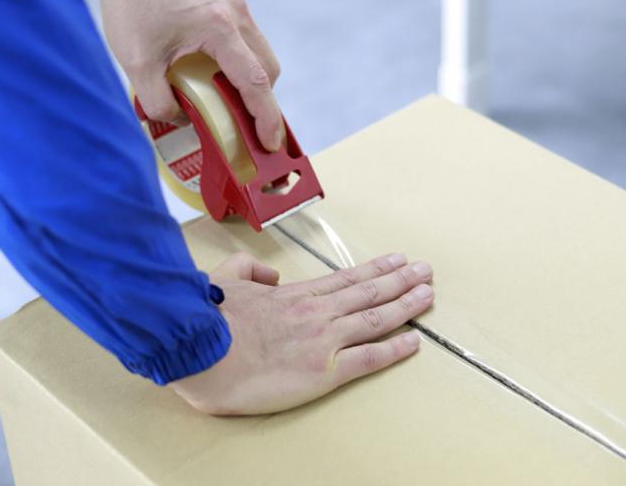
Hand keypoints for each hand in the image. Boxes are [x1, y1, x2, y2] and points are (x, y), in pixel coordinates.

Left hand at [93, 0, 282, 150]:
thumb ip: (158, 101)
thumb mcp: (135, 62)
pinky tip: (218, 80)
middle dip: (262, 105)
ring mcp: (235, 6)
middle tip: (248, 133)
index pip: (254, 82)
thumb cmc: (130, 3)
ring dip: (252, 84)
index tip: (271, 144)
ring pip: (260, 55)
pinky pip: (247, 42)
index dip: (266, 118)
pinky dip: (242, 66)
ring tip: (232, 109)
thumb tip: (182, 121)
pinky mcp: (227, 2)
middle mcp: (236, 15)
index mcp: (218, 28)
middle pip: (267, 70)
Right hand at [170, 252, 433, 414]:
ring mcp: (323, 340)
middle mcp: (316, 312)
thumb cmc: (209, 318)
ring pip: (375, 319)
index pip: (344, 278)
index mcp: (293, 294)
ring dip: (405, 306)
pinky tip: (414, 341)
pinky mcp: (324, 372)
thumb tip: (270, 275)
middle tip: (425, 271)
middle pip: (368, 293)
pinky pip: (368, 358)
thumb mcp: (225, 278)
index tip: (396, 260)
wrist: (202, 351)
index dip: (375, 269)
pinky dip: (394, 349)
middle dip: (400, 281)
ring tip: (428, 295)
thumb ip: (250, 269)